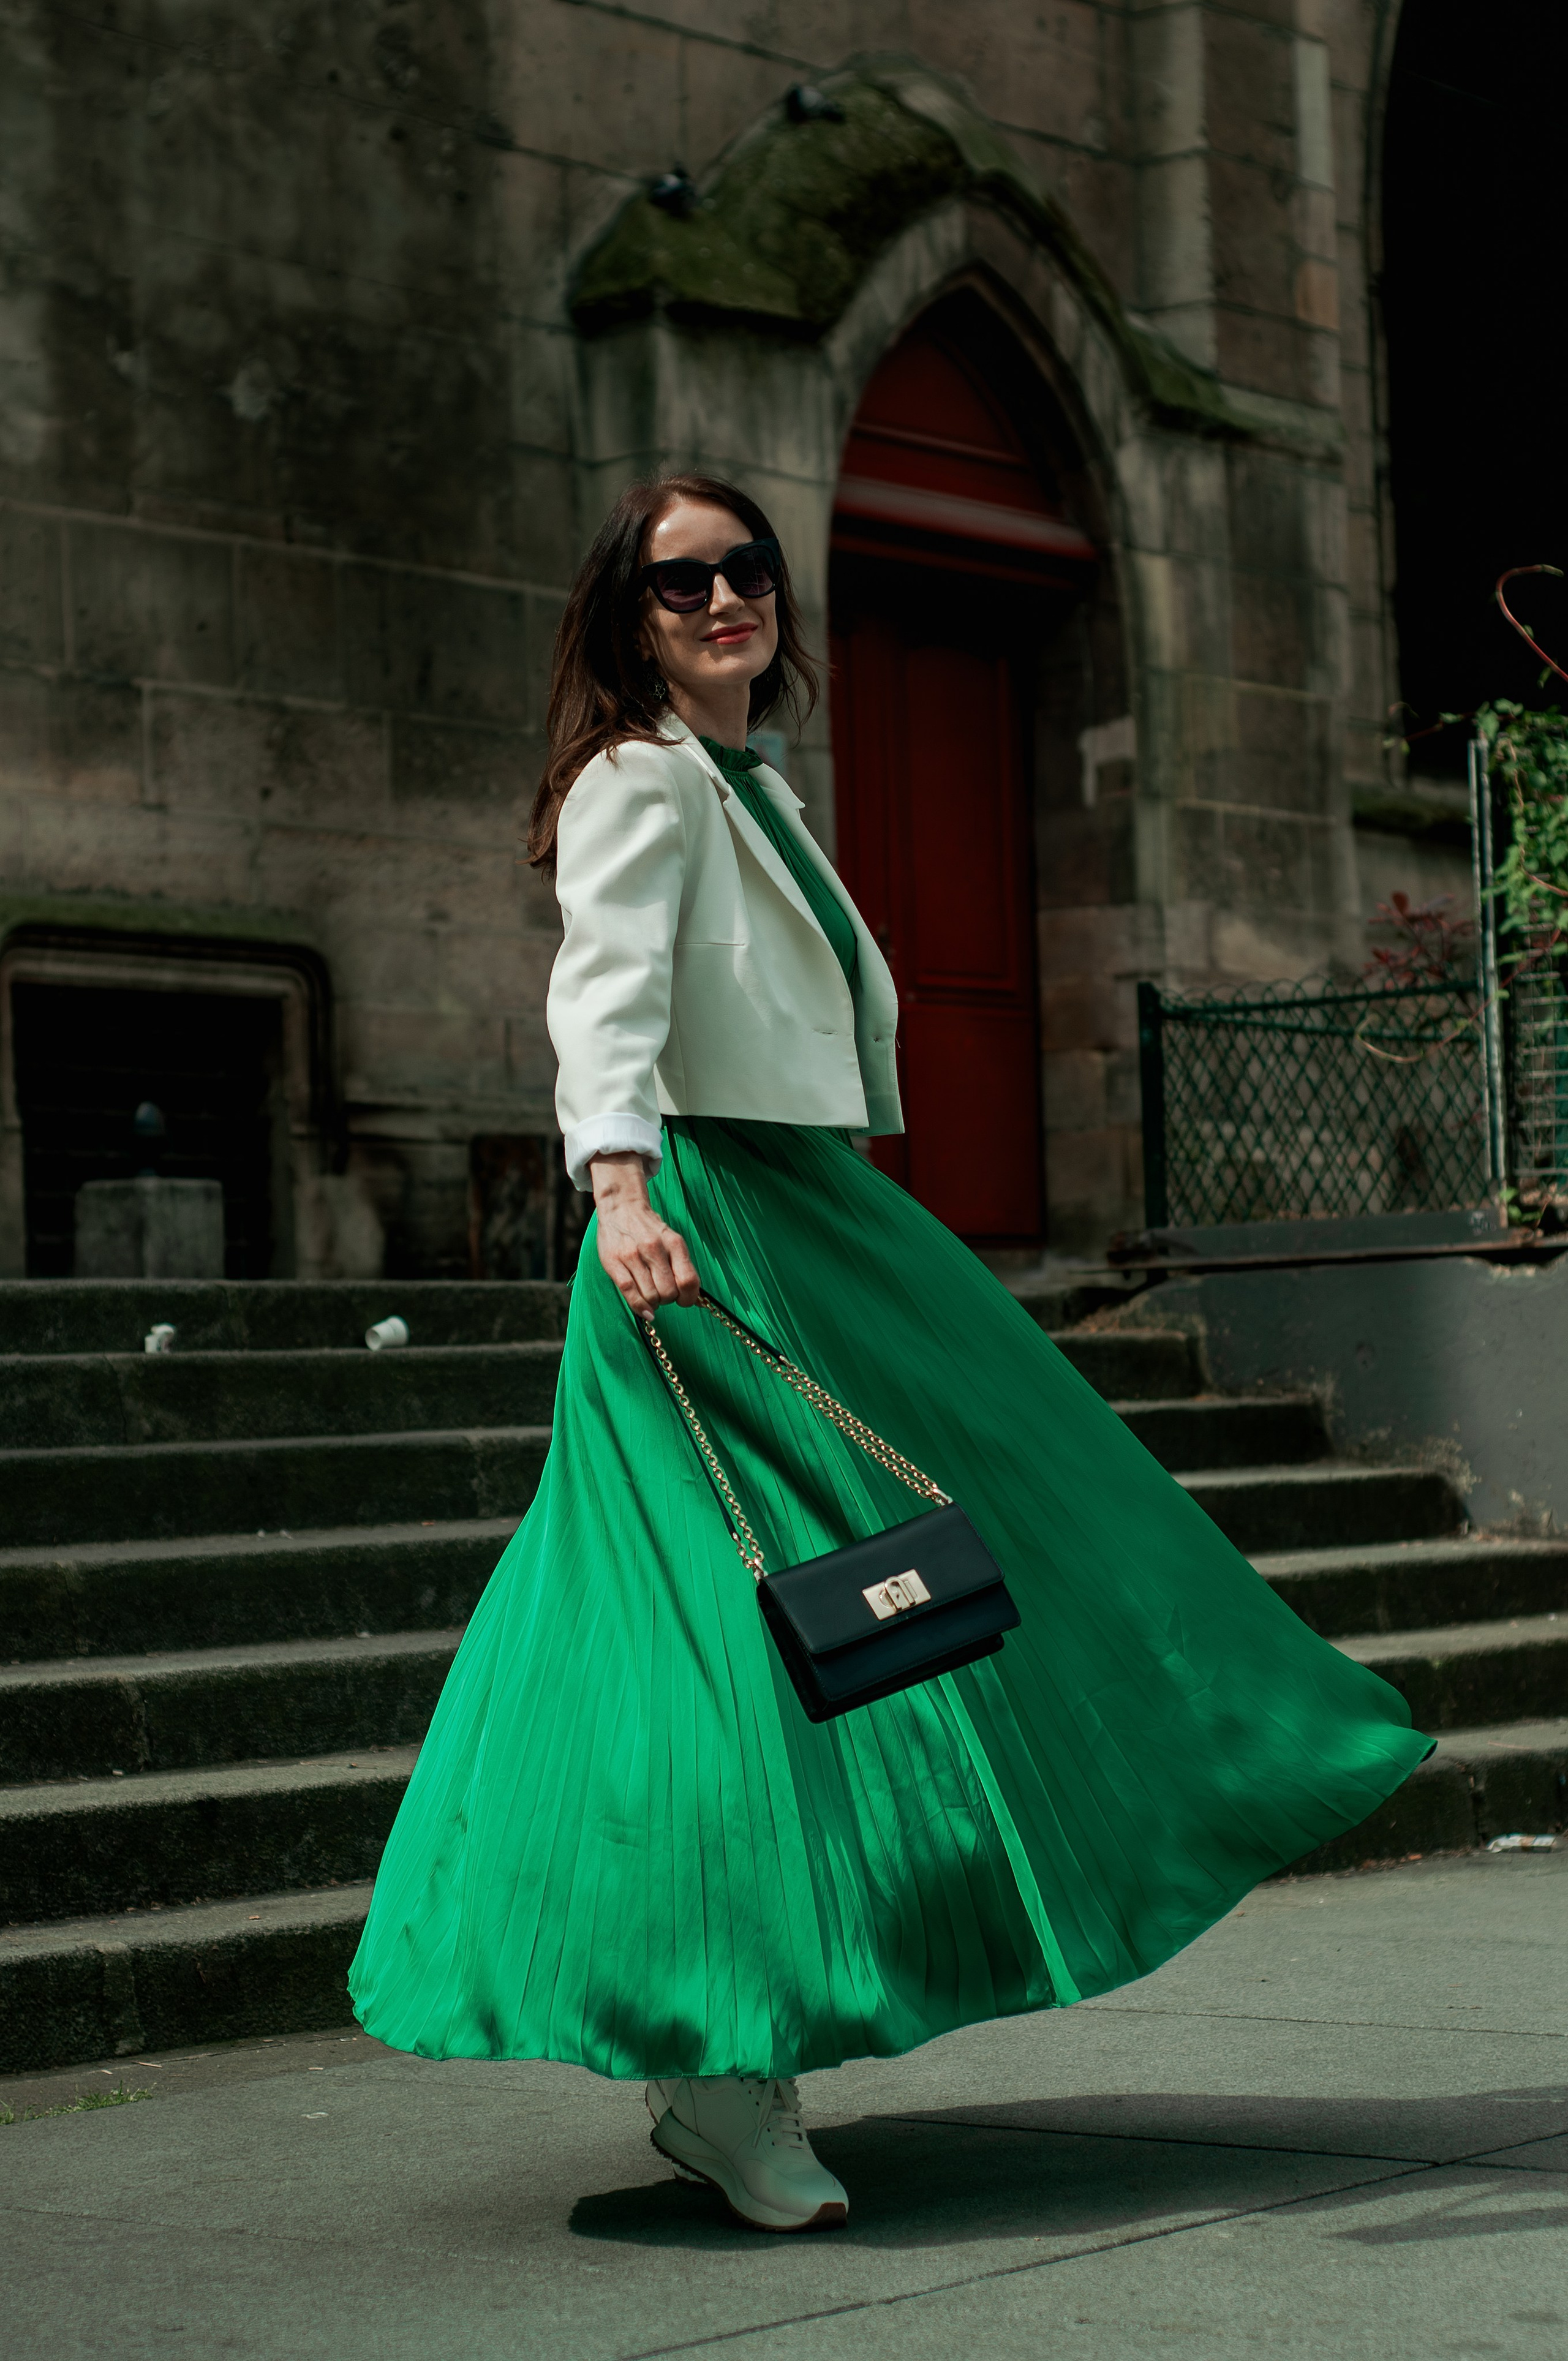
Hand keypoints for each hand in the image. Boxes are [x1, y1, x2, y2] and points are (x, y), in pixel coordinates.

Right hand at [590, 1152, 700, 1314]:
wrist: (621, 1208)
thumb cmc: (650, 1231)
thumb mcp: (672, 1242)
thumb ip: (681, 1266)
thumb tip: (691, 1297)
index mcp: (674, 1243)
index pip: (688, 1280)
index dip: (688, 1298)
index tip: (683, 1300)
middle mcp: (654, 1248)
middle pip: (669, 1292)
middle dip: (668, 1300)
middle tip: (663, 1294)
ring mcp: (632, 1255)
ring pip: (650, 1295)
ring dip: (654, 1302)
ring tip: (651, 1294)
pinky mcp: (614, 1262)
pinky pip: (630, 1292)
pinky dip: (640, 1307)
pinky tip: (645, 1311)